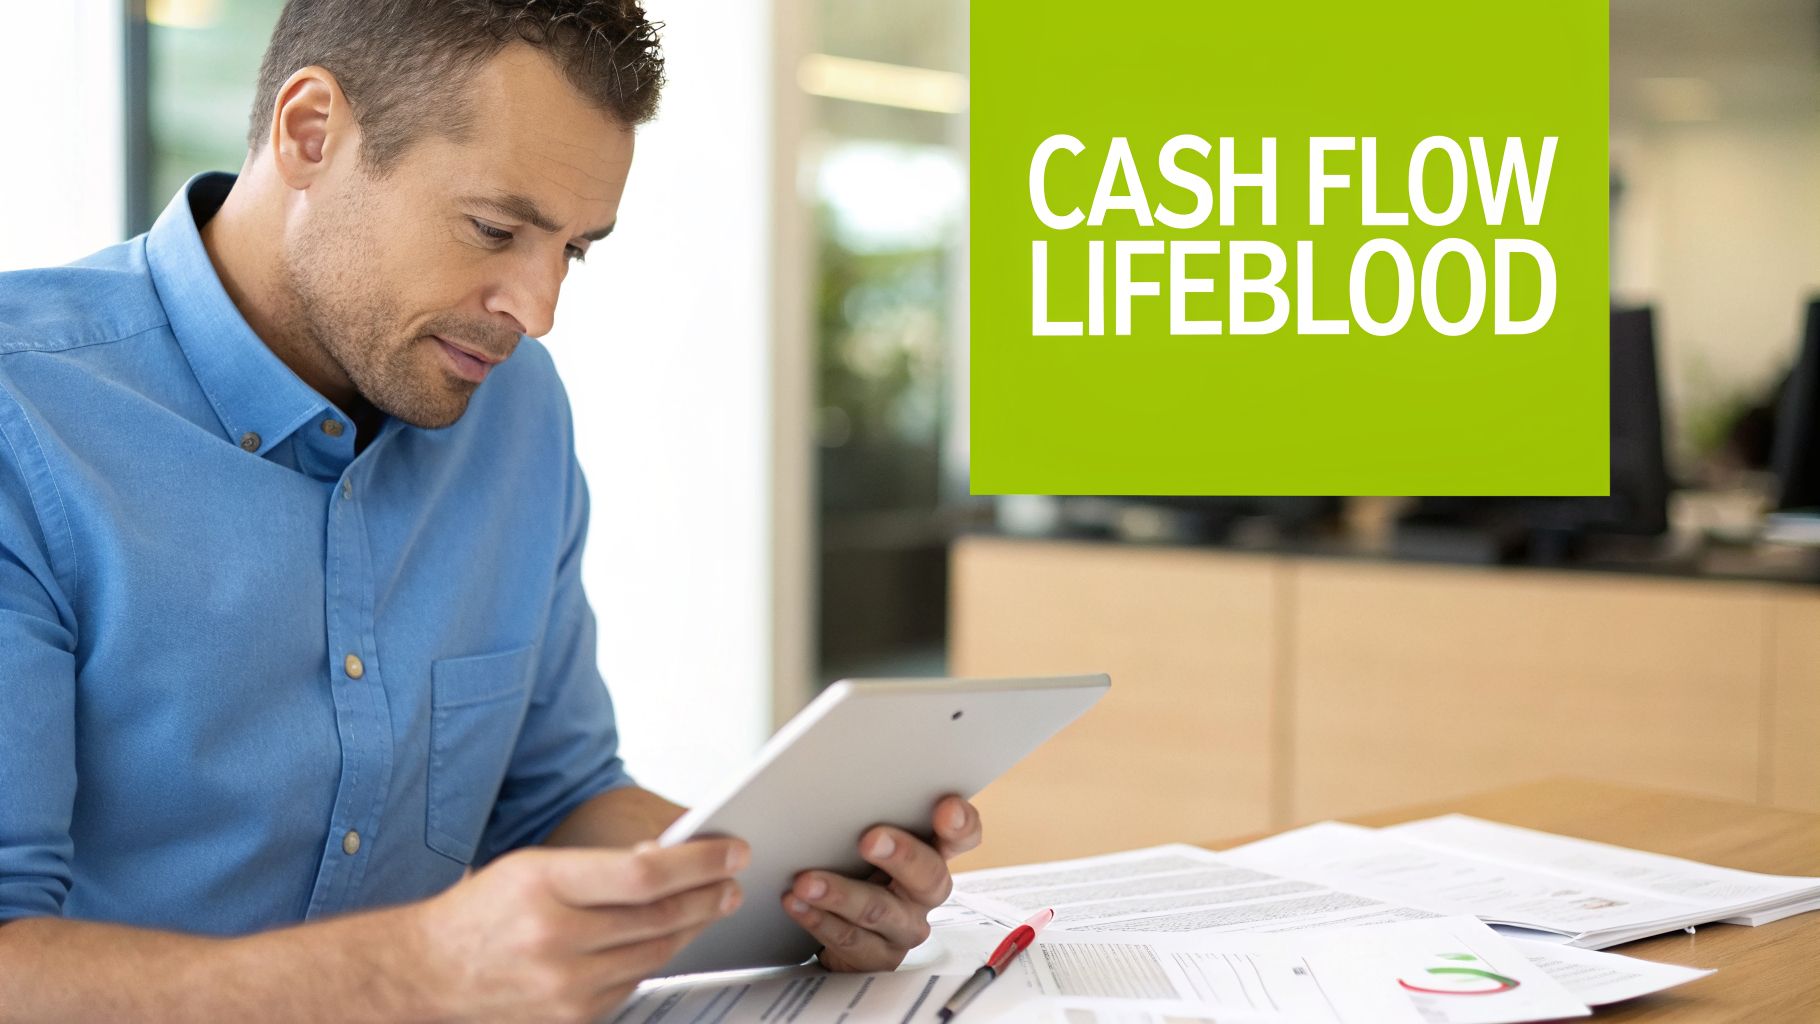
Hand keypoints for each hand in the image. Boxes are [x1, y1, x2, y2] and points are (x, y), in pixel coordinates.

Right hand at [414, 837, 748, 1022]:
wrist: (427, 973)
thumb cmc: (484, 910)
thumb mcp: (533, 867)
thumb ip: (598, 866)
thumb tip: (666, 859)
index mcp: (544, 886)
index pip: (644, 873)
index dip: (699, 861)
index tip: (733, 850)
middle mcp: (555, 939)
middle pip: (659, 917)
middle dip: (709, 895)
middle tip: (735, 878)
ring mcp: (564, 986)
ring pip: (655, 953)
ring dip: (693, 927)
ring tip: (714, 903)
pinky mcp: (572, 1018)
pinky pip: (633, 982)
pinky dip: (657, 956)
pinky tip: (671, 936)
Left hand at [783, 794, 983, 971]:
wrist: (839, 923)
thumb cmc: (854, 865)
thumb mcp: (865, 835)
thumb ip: (866, 809)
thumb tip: (835, 772)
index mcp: (931, 852)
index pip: (963, 836)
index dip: (961, 824)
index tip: (946, 808)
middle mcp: (924, 892)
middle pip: (930, 876)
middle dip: (900, 855)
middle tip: (870, 839)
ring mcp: (904, 927)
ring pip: (880, 911)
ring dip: (841, 893)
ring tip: (807, 880)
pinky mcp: (877, 956)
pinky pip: (851, 940)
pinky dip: (819, 920)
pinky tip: (797, 903)